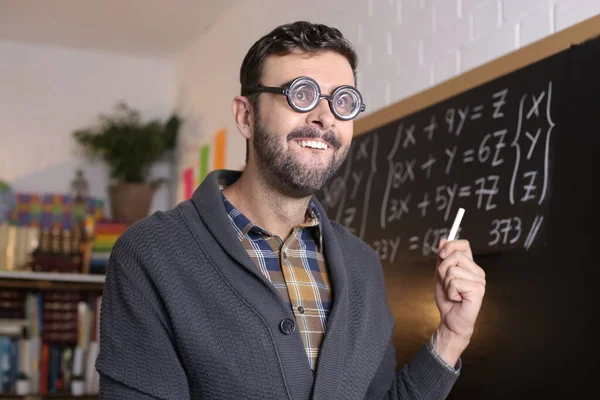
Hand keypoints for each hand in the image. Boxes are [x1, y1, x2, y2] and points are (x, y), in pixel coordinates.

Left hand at [433, 238, 485, 366]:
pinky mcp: (478, 290)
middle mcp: (477, 271)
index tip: (441, 255)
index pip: (464, 245)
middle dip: (442, 269)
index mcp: (470, 266)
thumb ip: (442, 258)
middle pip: (455, 255)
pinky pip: (454, 282)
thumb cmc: (448, 299)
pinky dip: (450, 292)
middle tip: (446, 283)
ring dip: (446, 283)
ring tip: (452, 293)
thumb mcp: (440, 275)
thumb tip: (443, 240)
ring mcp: (479, 280)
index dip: (451, 246)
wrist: (450, 320)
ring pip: (452, 270)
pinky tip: (457, 298)